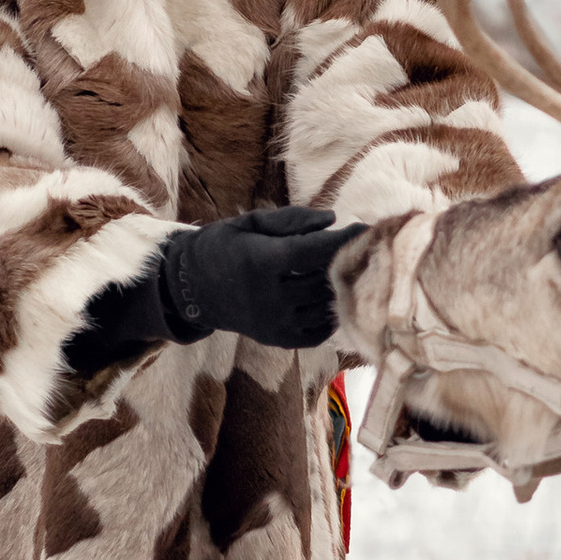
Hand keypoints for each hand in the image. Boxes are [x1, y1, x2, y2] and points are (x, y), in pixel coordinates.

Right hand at [156, 205, 366, 350]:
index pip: (315, 251)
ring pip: (325, 306)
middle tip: (364, 247)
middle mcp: (268, 298)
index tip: (366, 229)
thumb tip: (333, 219)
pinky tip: (330, 294)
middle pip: (324, 279)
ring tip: (351, 269)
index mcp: (260, 263)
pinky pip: (319, 330)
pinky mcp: (278, 340)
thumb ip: (291, 219)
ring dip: (342, 287)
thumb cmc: (225, 247)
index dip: (344, 240)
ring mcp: (274, 324)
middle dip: (347, 261)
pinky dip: (331, 313)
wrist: (194, 290)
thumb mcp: (250, 223)